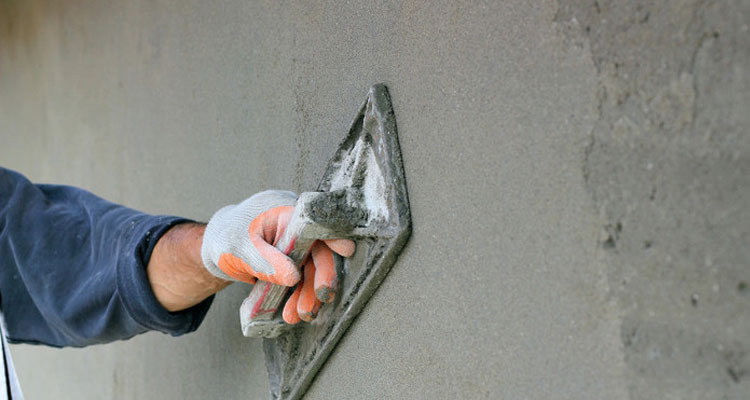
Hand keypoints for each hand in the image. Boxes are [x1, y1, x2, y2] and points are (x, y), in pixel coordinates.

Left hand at [201, 190, 354, 322]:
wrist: (214, 246)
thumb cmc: (226, 237)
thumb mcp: (240, 248)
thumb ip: (265, 260)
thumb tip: (293, 277)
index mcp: (284, 211)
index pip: (314, 221)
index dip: (332, 234)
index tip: (345, 250)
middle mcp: (295, 226)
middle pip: (318, 250)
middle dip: (320, 278)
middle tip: (318, 300)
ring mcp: (295, 244)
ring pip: (311, 269)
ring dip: (308, 294)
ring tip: (298, 315)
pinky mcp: (293, 261)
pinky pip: (302, 278)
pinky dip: (298, 296)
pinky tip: (291, 312)